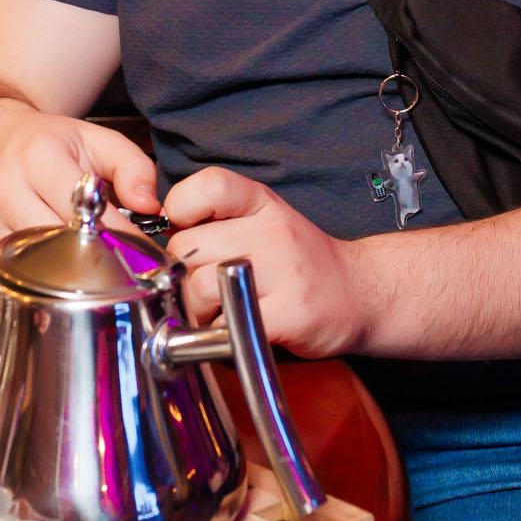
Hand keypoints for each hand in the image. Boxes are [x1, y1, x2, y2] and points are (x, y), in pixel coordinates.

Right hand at [0, 99, 160, 276]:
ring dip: (68, 274)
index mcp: (37, 157)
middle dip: (95, 259)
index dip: (119, 235)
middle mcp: (4, 189)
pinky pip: (14, 278)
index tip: (143, 252)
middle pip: (59, 245)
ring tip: (91, 268)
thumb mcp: (95, 139)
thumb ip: (132, 166)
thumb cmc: (43, 142)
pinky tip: (56, 269)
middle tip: (122, 266)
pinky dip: (40, 281)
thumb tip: (150, 206)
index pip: (85, 211)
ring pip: (37, 268)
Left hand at [163, 168, 371, 357]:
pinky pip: (225, 325)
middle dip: (184, 272)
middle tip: (205, 285)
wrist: (360, 293)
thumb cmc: (302, 261)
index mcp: (262, 203)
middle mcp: (272, 231)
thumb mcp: (265, 220)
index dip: (181, 209)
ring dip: (199, 309)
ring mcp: (282, 272)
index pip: (205, 186)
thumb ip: (218, 220)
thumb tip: (159, 235)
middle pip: (187, 247)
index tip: (186, 229)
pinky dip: (221, 334)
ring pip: (198, 289)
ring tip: (222, 309)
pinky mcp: (287, 314)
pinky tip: (240, 327)